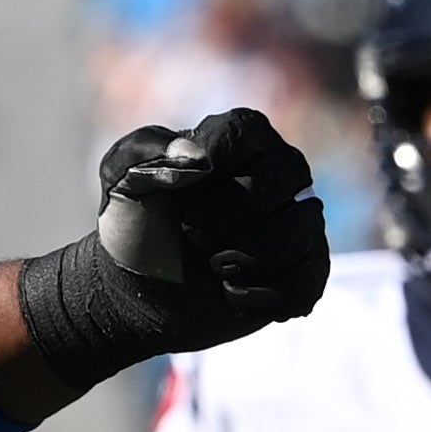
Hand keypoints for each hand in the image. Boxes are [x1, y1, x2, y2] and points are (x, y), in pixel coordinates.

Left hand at [22, 109, 327, 385]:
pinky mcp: (310, 267)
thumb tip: (194, 155)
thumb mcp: (121, 179)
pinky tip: (230, 291)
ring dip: (236, 260)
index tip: (178, 197)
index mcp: (242, 136)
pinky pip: (302, 282)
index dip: (202, 173)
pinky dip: (255, 295)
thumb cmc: (137, 222)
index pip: (240, 136)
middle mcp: (282, 169)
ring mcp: (302, 218)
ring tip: (211, 264)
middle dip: (215, 221)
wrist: (142, 285)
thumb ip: (143, 153)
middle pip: (270, 187)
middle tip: (190, 235)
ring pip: (291, 237)